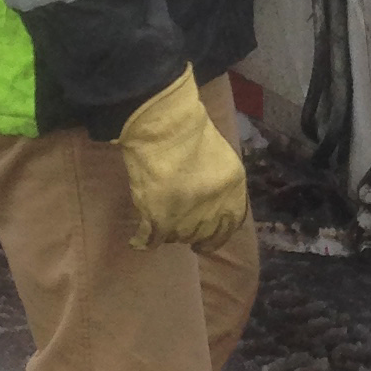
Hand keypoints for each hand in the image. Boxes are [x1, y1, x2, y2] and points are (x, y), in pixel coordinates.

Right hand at [118, 69, 250, 251]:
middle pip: (202, 233)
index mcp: (234, 191)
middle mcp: (214, 210)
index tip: (206, 242)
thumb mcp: (221, 158)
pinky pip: (150, 239)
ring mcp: (188, 218)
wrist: (165, 129)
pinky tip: (137, 241)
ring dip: (168, 233)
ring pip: (177, 237)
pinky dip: (143, 241)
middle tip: (180, 230)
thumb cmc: (191, 133)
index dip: (217, 236)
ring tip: (158, 224)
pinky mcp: (160, 220)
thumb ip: (218, 183)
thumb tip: (206, 196)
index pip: (230, 226)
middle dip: (190, 234)